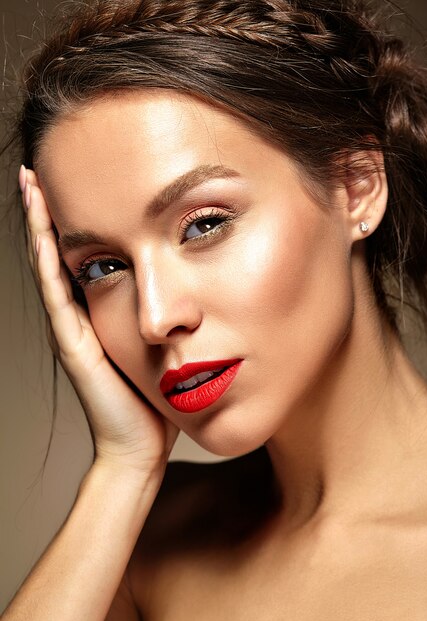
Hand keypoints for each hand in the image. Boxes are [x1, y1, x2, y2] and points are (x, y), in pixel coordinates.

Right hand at [20, 166, 179, 475]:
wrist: (141, 444)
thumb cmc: (155, 398)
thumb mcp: (161, 344)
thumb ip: (166, 317)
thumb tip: (192, 291)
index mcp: (99, 313)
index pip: (83, 256)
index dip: (76, 220)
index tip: (78, 180)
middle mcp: (78, 316)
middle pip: (58, 253)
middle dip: (48, 211)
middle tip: (39, 168)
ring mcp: (71, 329)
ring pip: (49, 266)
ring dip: (39, 225)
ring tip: (31, 183)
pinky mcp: (74, 343)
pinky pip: (55, 292)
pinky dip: (46, 259)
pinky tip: (43, 229)